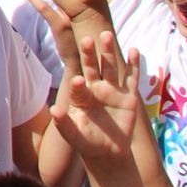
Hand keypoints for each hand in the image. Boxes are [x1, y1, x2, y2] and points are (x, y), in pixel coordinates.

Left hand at [51, 31, 142, 166]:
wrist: (108, 152)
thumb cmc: (86, 142)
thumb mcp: (73, 135)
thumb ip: (63, 124)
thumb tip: (53, 111)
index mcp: (81, 96)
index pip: (78, 86)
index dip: (78, 84)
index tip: (77, 82)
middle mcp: (96, 89)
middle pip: (92, 67)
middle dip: (89, 54)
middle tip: (86, 40)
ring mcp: (113, 91)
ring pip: (110, 67)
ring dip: (108, 52)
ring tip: (106, 34)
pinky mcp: (128, 97)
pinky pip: (132, 78)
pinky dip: (134, 65)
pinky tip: (134, 51)